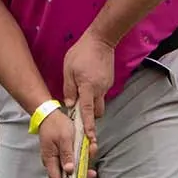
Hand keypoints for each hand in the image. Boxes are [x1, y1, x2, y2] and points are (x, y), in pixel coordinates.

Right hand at [36, 109, 87, 177]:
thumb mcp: (64, 138)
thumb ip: (68, 154)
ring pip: (74, 169)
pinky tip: (89, 147)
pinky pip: (75, 160)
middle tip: (91, 174)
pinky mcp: (65, 154)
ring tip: (91, 149)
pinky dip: (83, 156)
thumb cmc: (56, 125)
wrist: (50, 114)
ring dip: (84, 163)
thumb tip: (70, 170)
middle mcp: (55, 162)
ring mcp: (59, 159)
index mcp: (51, 160)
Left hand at [62, 32, 114, 146]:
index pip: (87, 111)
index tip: (90, 138)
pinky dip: (95, 93)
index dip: (88, 126)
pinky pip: (101, 93)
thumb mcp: (68, 70)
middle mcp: (99, 90)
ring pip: (100, 103)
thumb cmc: (81, 53)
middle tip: (81, 113)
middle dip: (90, 116)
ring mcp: (106, 86)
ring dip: (92, 104)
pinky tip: (89, 81)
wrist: (101, 40)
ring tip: (83, 93)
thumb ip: (69, 89)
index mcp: (88, 87)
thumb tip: (69, 105)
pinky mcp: (109, 82)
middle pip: (97, 112)